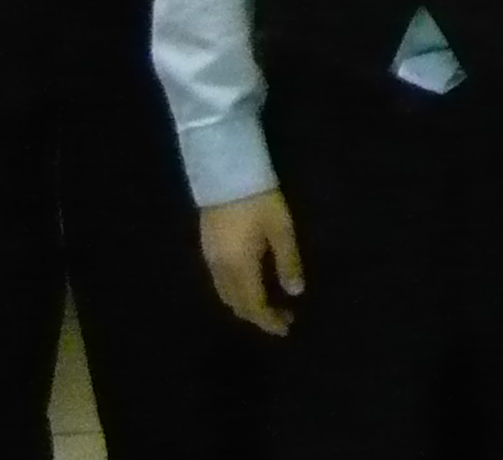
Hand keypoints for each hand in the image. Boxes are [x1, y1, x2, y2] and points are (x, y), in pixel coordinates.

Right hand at [199, 190, 304, 336]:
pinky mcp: (207, 250)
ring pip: (226, 296)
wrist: (225, 173)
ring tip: (270, 305)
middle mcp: (221, 270)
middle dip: (259, 316)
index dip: (269, 320)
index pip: (254, 306)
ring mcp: (210, 260)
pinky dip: (236, 293)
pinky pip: (220, 284)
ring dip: (247, 306)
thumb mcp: (281, 229)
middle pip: (238, 305)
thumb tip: (296, 292)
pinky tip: (251, 286)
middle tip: (283, 318)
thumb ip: (288, 261)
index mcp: (240, 268)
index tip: (286, 328)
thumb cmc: (259, 199)